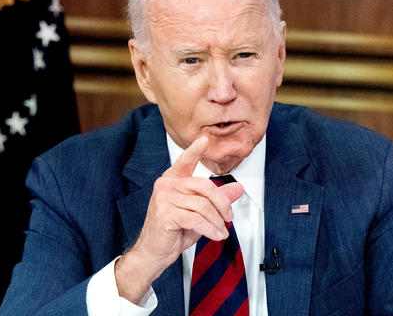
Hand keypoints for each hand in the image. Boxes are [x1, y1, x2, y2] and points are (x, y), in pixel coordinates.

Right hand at [115, 135, 242, 302]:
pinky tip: (216, 235)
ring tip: (221, 230)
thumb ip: (217, 199)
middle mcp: (166, 185)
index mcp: (173, 180)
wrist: (154, 252)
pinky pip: (197, 218)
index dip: (195, 150)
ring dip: (217, 221)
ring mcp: (164, 198)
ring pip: (202, 205)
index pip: (185, 161)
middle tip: (229, 216)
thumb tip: (238, 188)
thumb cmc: (174, 231)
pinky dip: (211, 228)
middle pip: (204, 186)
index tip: (205, 139)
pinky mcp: (165, 213)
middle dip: (222, 203)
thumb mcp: (200, 212)